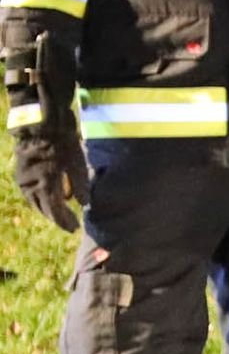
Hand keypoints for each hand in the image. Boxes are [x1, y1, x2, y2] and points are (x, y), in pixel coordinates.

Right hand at [13, 94, 85, 231]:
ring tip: (59, 215)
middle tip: (69, 224)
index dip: (64, 221)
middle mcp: (31, 184)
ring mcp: (23, 178)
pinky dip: (39, 199)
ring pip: (34, 201)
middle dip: (57, 218)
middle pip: (43, 208)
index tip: (74, 228)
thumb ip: (80, 186)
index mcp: (46, 183)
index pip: (55, 210)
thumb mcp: (77, 164)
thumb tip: (83, 205)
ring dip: (46, 210)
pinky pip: (29, 192)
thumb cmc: (63, 143)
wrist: (41, 125)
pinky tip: (48, 200)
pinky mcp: (20, 173)